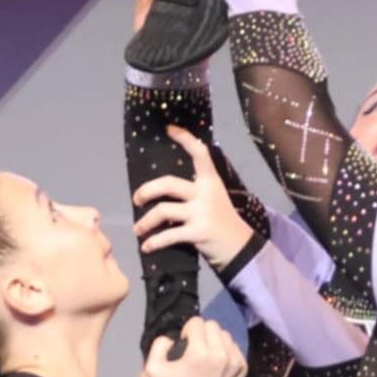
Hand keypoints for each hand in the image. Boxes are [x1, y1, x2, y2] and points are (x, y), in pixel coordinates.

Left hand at [134, 126, 255, 271]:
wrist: (239, 248)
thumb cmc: (221, 220)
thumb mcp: (213, 198)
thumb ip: (194, 191)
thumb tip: (162, 190)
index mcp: (210, 181)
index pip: (199, 153)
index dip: (185, 138)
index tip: (169, 128)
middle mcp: (206, 193)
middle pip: (168, 184)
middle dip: (147, 190)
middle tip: (137, 199)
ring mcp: (202, 212)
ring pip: (163, 211)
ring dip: (146, 221)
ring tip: (138, 229)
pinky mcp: (198, 232)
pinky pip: (168, 236)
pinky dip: (153, 242)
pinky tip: (147, 247)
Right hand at [144, 316, 246, 376]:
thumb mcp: (154, 372)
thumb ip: (158, 347)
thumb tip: (170, 337)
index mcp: (199, 352)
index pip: (196, 322)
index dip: (187, 330)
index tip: (185, 344)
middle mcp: (220, 352)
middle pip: (212, 325)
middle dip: (202, 333)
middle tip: (196, 348)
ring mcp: (234, 360)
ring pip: (225, 334)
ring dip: (215, 340)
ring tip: (208, 354)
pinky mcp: (242, 367)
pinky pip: (235, 347)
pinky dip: (226, 350)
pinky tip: (218, 362)